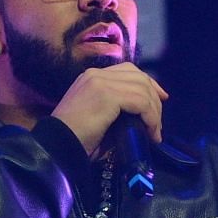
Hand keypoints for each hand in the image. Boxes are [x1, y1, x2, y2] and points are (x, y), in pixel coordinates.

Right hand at [50, 62, 168, 155]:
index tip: (160, 100)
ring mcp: (101, 82)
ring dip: (154, 112)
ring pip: (142, 88)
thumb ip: (118, 112)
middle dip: (155, 98)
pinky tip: (151, 133)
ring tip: (155, 133)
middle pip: (139, 76)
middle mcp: (97, 75)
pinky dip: (151, 117)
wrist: (57, 147)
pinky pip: (141, 101)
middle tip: (159, 122)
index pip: (128, 71)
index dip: (149, 84)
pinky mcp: (107, 94)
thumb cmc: (76, 141)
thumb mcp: (100, 121)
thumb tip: (141, 119)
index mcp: (91, 78)